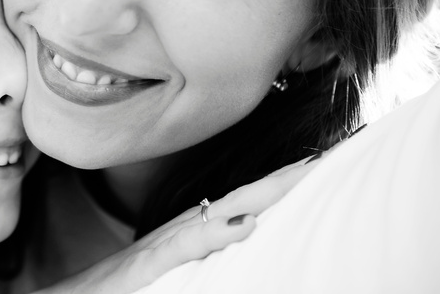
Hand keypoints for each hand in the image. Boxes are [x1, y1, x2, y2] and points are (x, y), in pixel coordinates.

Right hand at [35, 154, 321, 293]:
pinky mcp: (146, 266)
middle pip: (239, 199)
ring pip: (219, 213)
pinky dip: (216, 233)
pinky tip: (245, 225)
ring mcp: (163, 245)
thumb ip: (196, 251)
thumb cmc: (116, 286)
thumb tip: (235, 232)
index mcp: (188, 232)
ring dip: (261, 194)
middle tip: (324, 158)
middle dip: (281, 180)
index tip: (314, 167)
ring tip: (301, 176)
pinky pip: (185, 246)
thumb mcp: (164, 269)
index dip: (275, 186)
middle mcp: (179, 230)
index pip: (240, 203)